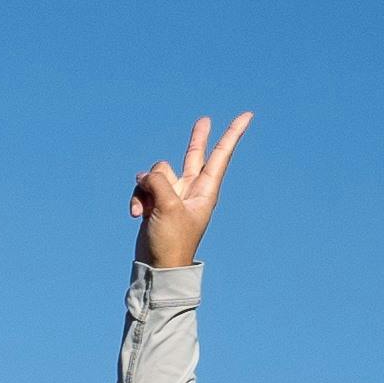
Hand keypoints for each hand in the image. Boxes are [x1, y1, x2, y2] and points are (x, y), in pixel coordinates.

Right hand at [133, 111, 246, 268]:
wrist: (157, 266)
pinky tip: (136, 214)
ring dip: (146, 188)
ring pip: (158, 173)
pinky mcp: (156, 202)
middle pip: (195, 155)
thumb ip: (158, 182)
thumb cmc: (171, 241)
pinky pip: (144, 187)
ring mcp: (173, 195)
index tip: (247, 115)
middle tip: (205, 120)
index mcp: (205, 190)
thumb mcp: (167, 207)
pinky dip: (138, 198)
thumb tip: (144, 175)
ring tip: (145, 210)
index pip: (221, 155)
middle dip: (197, 138)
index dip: (232, 134)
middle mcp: (191, 189)